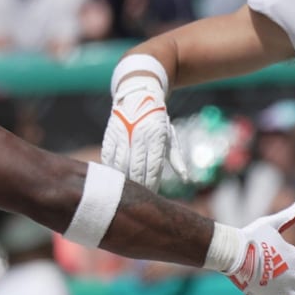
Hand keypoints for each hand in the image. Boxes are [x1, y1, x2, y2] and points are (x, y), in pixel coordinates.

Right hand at [100, 75, 186, 192]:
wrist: (138, 97)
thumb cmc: (157, 122)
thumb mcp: (170, 137)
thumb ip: (177, 159)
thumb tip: (186, 180)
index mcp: (156, 137)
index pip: (153, 167)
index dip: (152, 184)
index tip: (153, 195)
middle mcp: (139, 136)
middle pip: (136, 168)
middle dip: (139, 185)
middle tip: (140, 197)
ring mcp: (123, 135)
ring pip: (121, 164)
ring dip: (124, 180)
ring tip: (128, 191)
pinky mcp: (110, 134)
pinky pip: (108, 157)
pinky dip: (111, 169)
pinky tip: (115, 178)